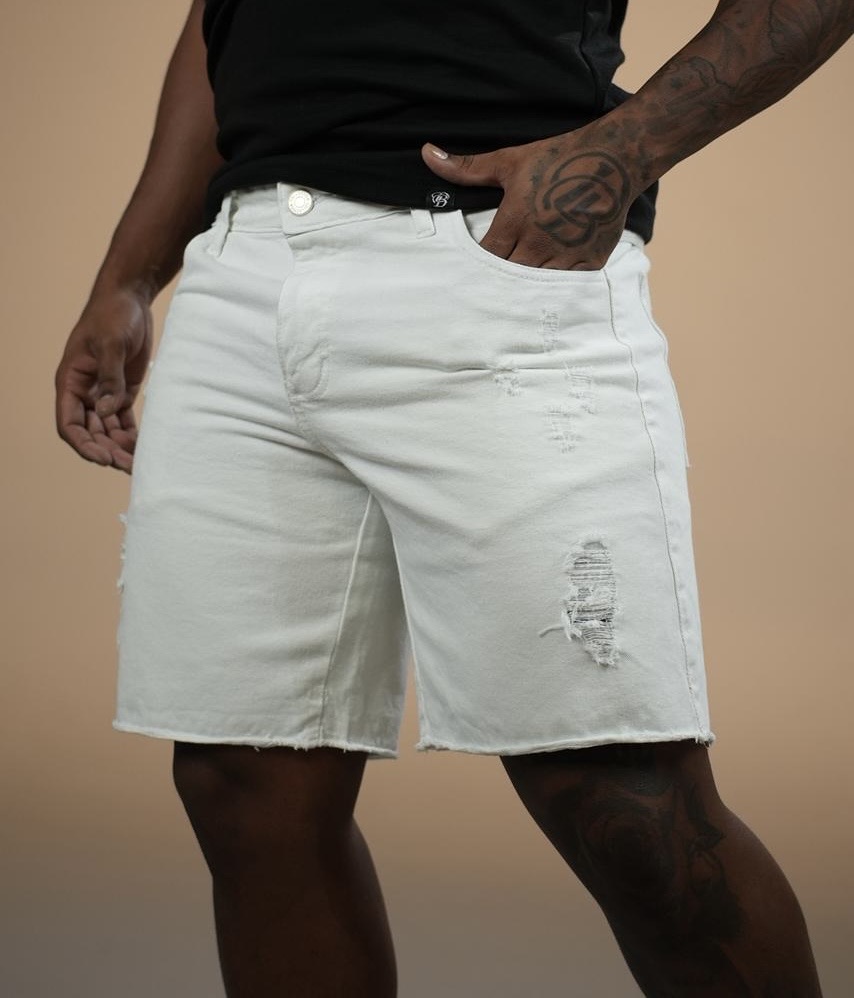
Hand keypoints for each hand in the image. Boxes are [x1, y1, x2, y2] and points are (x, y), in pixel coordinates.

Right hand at [54, 288, 153, 473]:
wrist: (130, 298)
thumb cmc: (112, 315)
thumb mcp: (110, 343)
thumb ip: (110, 378)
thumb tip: (106, 411)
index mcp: (70, 382)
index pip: (69, 423)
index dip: (84, 444)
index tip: (103, 459)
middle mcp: (84, 392)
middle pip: (91, 432)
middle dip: (107, 451)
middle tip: (130, 467)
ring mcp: (104, 393)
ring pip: (109, 431)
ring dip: (122, 448)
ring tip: (141, 465)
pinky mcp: (123, 391)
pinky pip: (125, 421)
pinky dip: (133, 436)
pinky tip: (145, 450)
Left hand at [421, 123, 638, 270]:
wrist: (613, 160)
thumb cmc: (557, 159)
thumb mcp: (509, 162)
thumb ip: (467, 168)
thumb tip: (427, 153)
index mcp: (515, 220)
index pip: (486, 258)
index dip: (478, 265)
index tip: (474, 267)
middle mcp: (539, 242)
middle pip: (508, 277)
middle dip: (499, 279)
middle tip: (490, 284)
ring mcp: (565, 254)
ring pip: (535, 285)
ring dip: (525, 286)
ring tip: (516, 287)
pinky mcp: (588, 261)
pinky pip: (565, 284)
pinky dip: (555, 284)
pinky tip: (546, 283)